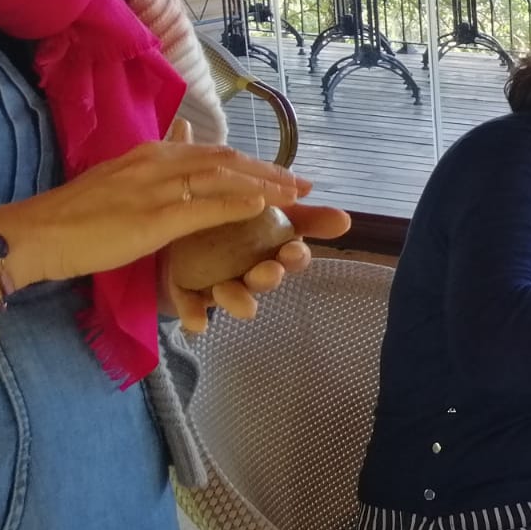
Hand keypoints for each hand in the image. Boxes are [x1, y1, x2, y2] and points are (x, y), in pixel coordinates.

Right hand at [0, 119, 310, 288]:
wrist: (35, 233)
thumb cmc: (73, 216)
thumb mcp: (118, 183)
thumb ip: (149, 173)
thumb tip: (174, 162)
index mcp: (150, 155)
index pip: (212, 153)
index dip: (251, 163)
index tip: (282, 173)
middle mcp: (157, 163)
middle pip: (226, 160)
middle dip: (269, 171)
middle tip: (304, 184)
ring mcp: (155, 189)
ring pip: (222, 178)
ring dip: (265, 186)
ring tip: (297, 195)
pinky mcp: (152, 218)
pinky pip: (203, 207)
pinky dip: (236, 204)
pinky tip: (262, 208)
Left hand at [162, 203, 353, 332]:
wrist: (183, 221)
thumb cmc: (236, 218)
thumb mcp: (269, 206)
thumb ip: (306, 215)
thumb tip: (347, 219)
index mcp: (272, 249)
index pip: (292, 256)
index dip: (294, 257)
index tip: (293, 251)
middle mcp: (249, 269)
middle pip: (262, 278)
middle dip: (266, 278)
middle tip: (267, 272)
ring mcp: (219, 281)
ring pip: (230, 294)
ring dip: (233, 298)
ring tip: (223, 292)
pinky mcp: (187, 290)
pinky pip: (191, 304)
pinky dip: (194, 314)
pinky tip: (196, 323)